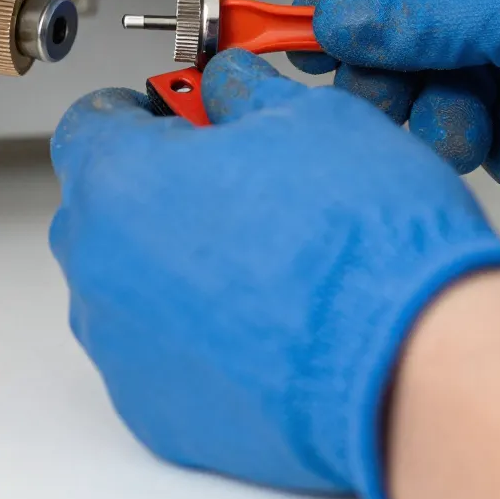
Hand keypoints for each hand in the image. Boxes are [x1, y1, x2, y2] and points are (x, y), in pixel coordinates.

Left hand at [48, 50, 499, 498]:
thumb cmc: (363, 246)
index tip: (177, 113)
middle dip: (157, 187)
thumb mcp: (311, 117)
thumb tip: (230, 88)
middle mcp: (101, 268)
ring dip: (174, 263)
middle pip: (104, 208)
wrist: (410, 362)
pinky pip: (156, 352)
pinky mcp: (152, 410)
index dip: (140, 111)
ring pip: (128, 284)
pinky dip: (193, 333)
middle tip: (234, 182)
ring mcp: (120, 347)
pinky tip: (263, 322)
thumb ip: (244, 92)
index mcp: (120, 181)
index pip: (90, 123)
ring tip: (262, 260)